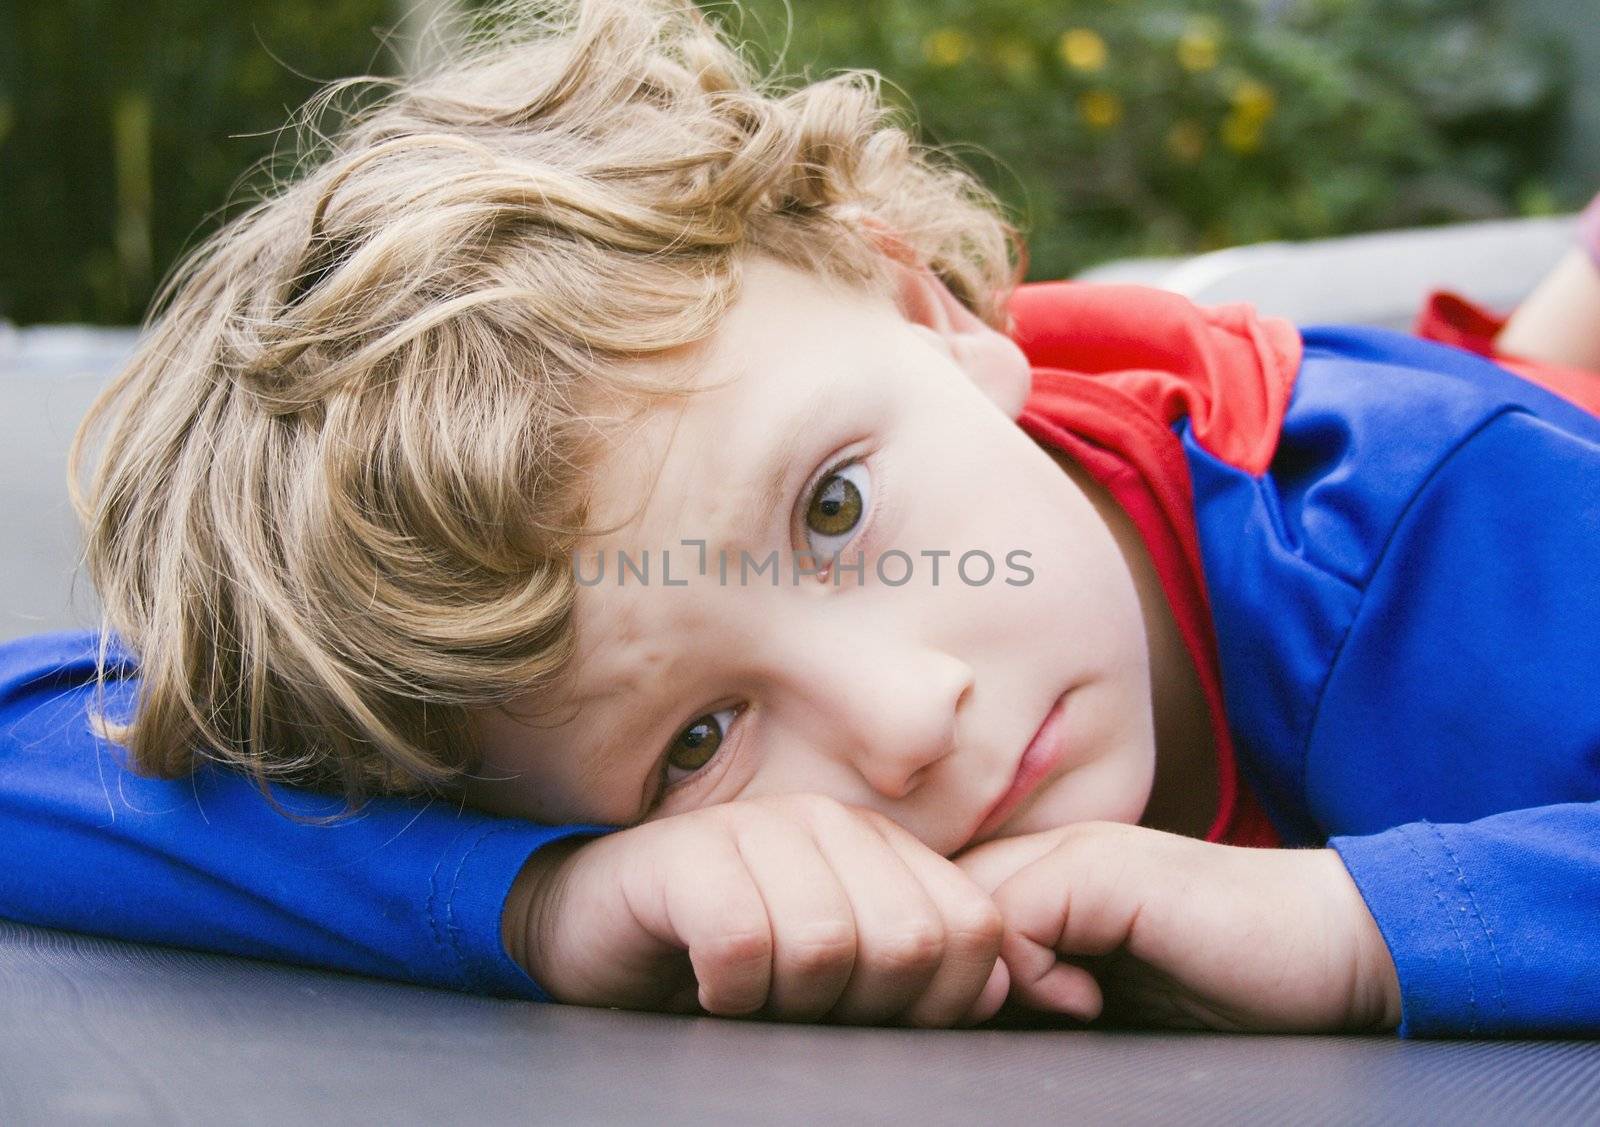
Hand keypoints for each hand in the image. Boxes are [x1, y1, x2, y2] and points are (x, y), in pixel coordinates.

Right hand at [504, 794, 1009, 1026]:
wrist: (596, 936)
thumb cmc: (726, 961)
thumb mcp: (838, 977)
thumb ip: (921, 976)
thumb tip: (991, 989)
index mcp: (880, 846)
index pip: (971, 930)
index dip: (936, 1003)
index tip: (867, 1018)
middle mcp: (827, 823)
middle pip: (907, 942)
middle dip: (859, 1008)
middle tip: (798, 1010)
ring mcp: (755, 828)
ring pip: (826, 947)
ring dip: (785, 1004)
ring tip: (749, 996)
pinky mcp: (686, 857)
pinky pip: (744, 948)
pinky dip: (728, 994)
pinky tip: (704, 985)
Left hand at [953, 822, 1400, 1032]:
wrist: (1336, 950)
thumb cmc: (1226, 982)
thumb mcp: (1103, 986)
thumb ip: (1028, 975)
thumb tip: (940, 1006)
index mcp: (1041, 864)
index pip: (930, 900)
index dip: (936, 962)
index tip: (982, 1018)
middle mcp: (1047, 841)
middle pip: (928, 899)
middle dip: (949, 970)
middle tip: (1011, 1019)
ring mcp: (1074, 846)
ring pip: (959, 911)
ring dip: (994, 980)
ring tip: (1066, 1007)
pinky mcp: (1104, 868)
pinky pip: (1012, 923)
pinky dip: (1037, 980)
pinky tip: (1095, 1000)